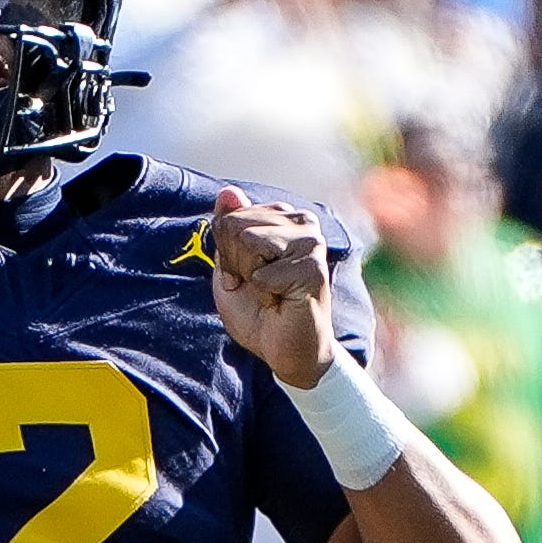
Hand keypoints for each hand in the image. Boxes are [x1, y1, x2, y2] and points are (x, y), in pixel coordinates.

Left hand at [206, 186, 338, 386]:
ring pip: (248, 241)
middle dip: (236, 264)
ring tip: (272, 293)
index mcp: (283, 217)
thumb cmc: (259, 311)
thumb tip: (228, 191)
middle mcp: (302, 222)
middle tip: (260, 287)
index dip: (227, 255)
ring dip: (250, 277)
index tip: (247, 276)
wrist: (287, 352)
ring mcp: (311, 242)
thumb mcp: (231, 265)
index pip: (229, 218)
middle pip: (235, 226)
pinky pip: (263, 272)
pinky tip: (283, 302)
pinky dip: (265, 294)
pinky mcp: (314, 268)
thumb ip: (228, 227)